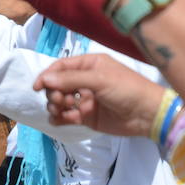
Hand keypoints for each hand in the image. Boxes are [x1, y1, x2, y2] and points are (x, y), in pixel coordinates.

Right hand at [32, 53, 166, 136]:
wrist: (147, 114)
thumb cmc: (127, 89)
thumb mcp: (99, 79)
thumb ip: (70, 79)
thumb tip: (44, 80)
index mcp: (90, 65)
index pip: (61, 67)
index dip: (48, 75)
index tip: (37, 87)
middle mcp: (85, 80)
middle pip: (58, 84)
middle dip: (54, 92)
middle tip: (60, 100)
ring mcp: (86, 99)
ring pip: (61, 100)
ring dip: (55, 105)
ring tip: (61, 110)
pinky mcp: (87, 116)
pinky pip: (67, 116)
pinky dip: (59, 117)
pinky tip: (57, 119)